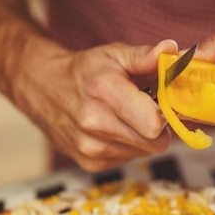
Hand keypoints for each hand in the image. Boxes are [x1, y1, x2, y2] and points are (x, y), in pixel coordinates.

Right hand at [7, 38, 178, 170]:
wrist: (42, 89)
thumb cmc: (84, 71)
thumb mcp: (114, 54)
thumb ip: (145, 56)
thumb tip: (172, 50)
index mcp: (104, 91)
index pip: (153, 123)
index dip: (166, 114)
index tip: (161, 103)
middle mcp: (95, 124)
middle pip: (155, 142)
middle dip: (158, 126)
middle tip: (147, 109)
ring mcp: (91, 147)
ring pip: (144, 152)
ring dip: (143, 137)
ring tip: (126, 117)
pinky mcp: (90, 164)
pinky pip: (128, 159)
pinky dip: (128, 146)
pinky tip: (114, 129)